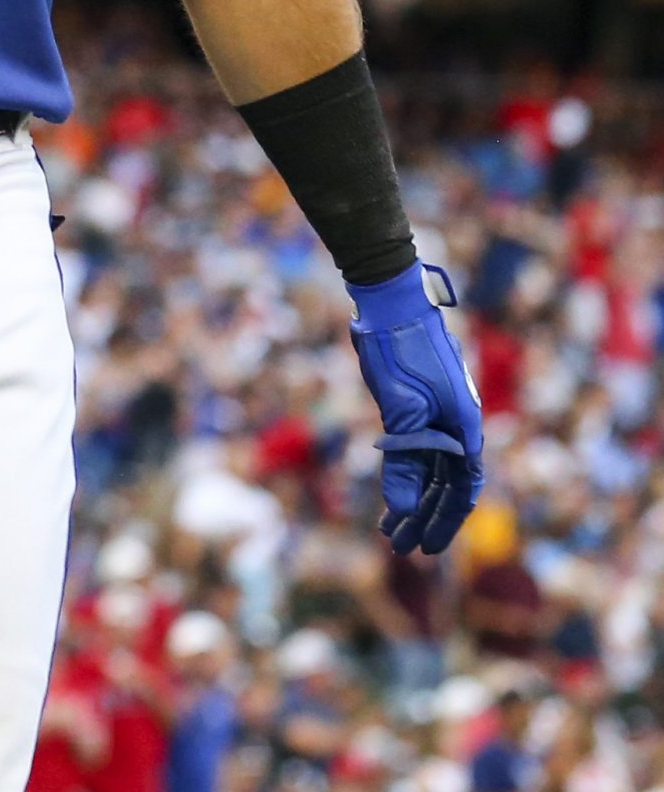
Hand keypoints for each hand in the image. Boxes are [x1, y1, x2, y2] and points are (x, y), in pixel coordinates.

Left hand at [347, 262, 482, 554]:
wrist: (391, 303)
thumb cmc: (400, 351)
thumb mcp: (401, 409)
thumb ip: (404, 463)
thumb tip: (404, 510)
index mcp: (464, 428)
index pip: (461, 489)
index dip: (444, 522)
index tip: (426, 550)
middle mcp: (458, 426)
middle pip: (446, 486)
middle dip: (425, 519)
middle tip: (402, 550)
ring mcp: (441, 416)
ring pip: (432, 471)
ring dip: (413, 500)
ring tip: (390, 530)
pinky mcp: (421, 407)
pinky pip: (419, 450)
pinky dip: (405, 473)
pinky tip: (390, 492)